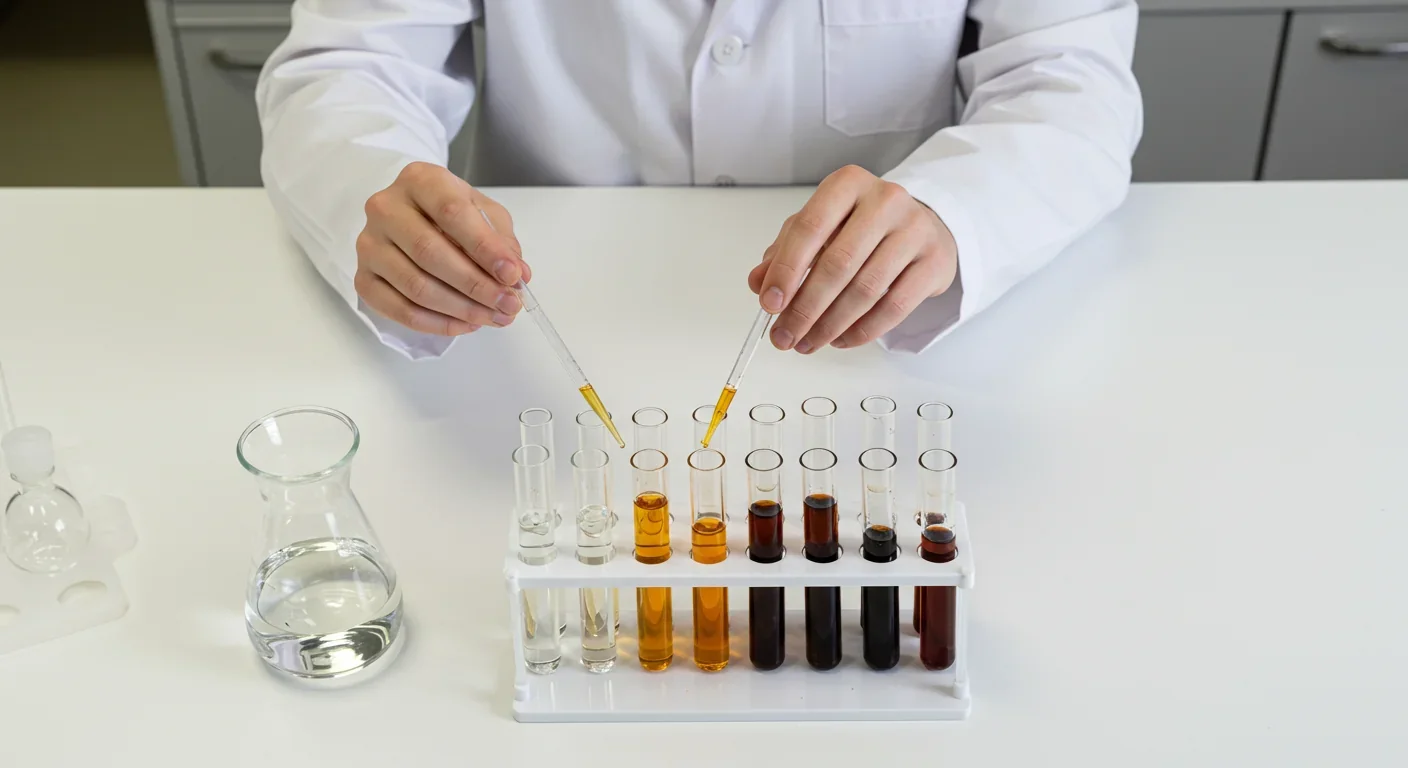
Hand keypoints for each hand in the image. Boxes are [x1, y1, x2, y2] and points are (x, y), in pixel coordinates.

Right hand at [356, 162, 530, 335]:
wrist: (410, 215)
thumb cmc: (451, 211)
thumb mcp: (483, 213)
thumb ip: (502, 241)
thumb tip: (518, 276)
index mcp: (419, 180)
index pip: (451, 213)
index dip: (484, 248)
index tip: (513, 275)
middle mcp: (385, 208)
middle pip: (430, 253)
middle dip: (476, 285)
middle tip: (508, 305)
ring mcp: (369, 245)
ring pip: (415, 286)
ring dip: (461, 309)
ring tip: (494, 317)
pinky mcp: (363, 278)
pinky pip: (399, 310)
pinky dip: (437, 323)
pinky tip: (466, 324)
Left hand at [749, 165, 957, 351]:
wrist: (923, 225)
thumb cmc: (862, 226)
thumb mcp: (820, 227)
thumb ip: (786, 251)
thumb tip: (759, 283)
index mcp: (847, 184)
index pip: (809, 228)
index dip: (786, 270)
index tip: (769, 304)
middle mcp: (885, 201)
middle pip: (837, 264)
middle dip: (805, 308)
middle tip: (784, 336)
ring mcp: (915, 230)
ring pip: (865, 290)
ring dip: (830, 325)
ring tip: (808, 343)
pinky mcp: (934, 261)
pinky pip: (895, 307)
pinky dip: (863, 331)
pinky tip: (841, 340)